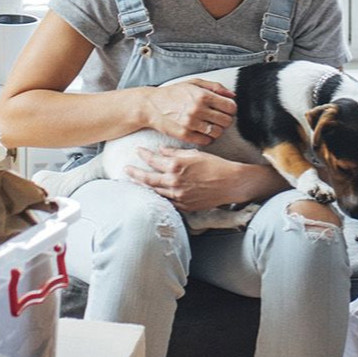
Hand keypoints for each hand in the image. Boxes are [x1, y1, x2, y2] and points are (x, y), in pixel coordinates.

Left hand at [124, 149, 260, 211]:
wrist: (231, 183)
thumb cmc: (216, 165)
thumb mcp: (195, 154)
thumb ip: (175, 153)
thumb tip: (161, 151)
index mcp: (176, 166)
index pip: (153, 160)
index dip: (144, 155)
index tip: (138, 151)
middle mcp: (174, 181)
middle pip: (148, 179)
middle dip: (135, 173)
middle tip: (126, 170)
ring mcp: (178, 195)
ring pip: (155, 192)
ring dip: (144, 186)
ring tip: (135, 182)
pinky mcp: (184, 205)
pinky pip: (167, 201)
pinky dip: (158, 196)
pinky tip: (154, 193)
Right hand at [141, 78, 236, 146]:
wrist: (150, 106)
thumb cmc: (173, 93)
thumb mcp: (193, 83)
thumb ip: (215, 87)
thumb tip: (233, 96)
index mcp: (202, 95)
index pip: (230, 107)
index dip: (231, 109)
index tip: (225, 110)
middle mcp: (197, 109)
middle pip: (227, 121)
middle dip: (225, 120)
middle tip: (218, 118)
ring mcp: (191, 124)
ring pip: (218, 133)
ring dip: (217, 130)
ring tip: (210, 125)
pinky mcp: (185, 135)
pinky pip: (206, 141)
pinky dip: (207, 138)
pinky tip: (202, 132)